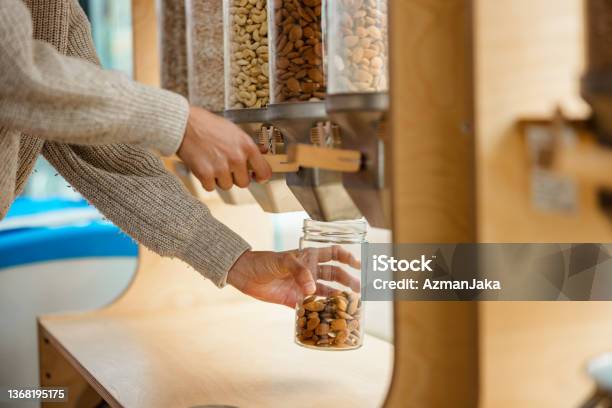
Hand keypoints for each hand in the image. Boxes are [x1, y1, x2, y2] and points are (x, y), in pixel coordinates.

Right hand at [177, 106, 271, 190]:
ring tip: (212, 163)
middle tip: (226, 166)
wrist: (184, 124)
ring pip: (227, 186)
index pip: (264, 172)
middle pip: (244, 183)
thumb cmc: (208, 125)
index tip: (256, 177)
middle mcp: (236, 158)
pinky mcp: (205, 174)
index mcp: (247, 146)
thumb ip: (248, 145)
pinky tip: (203, 166)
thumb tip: (263, 152)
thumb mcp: (234, 131)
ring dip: (220, 179)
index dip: (260, 177)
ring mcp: (221, 167)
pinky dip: (206, 181)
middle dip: (236, 177)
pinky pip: (211, 187)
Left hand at [227, 246, 361, 307]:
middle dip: (348, 281)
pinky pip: (311, 307)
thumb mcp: (283, 260)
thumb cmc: (264, 261)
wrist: (245, 274)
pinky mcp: (294, 301)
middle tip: (358, 290)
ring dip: (337, 298)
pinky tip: (330, 317)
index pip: (334, 254)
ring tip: (349, 305)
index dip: (347, 257)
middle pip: (335, 275)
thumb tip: (312, 288)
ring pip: (326, 292)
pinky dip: (321, 312)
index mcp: (309, 257)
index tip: (358, 264)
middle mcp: (309, 272)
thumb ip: (299, 271)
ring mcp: (303, 286)